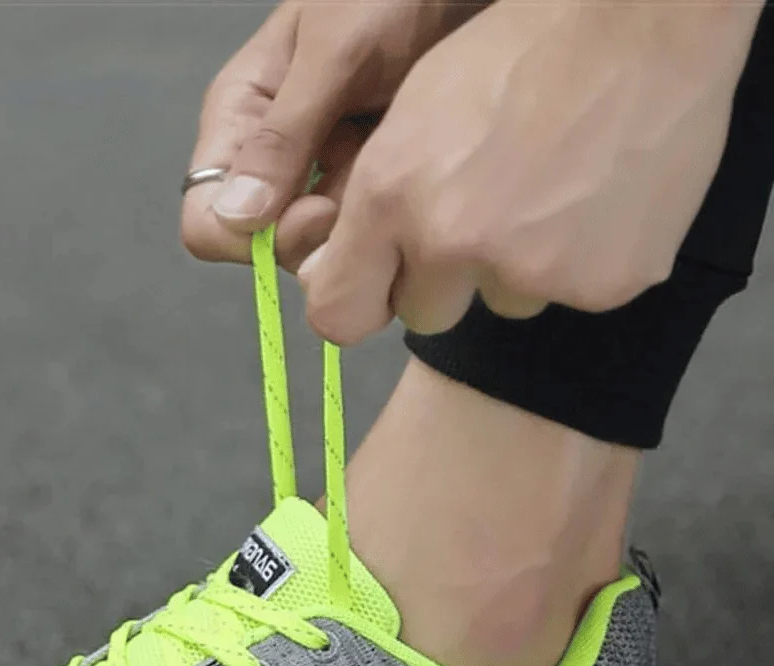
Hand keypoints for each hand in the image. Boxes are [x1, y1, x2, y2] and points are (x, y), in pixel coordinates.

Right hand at [180, 0, 475, 271]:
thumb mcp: (332, 51)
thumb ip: (282, 134)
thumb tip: (235, 217)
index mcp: (239, 119)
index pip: (206, 220)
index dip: (250, 238)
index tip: (315, 212)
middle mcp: (269, 156)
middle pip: (264, 245)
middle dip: (312, 236)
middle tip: (366, 191)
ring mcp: (318, 172)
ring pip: (313, 247)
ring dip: (354, 228)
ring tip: (395, 171)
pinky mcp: (362, 181)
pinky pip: (359, 232)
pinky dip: (383, 219)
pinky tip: (412, 179)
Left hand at [298, 0, 764, 343]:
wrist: (648, 14)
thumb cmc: (520, 46)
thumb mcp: (415, 110)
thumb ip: (372, 204)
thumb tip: (337, 277)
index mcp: (391, 195)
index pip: (336, 315)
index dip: (356, 303)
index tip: (377, 287)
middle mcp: (452, 242)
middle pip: (423, 315)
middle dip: (445, 279)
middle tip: (485, 213)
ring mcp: (531, 271)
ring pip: (502, 303)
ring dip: (517, 267)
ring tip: (553, 189)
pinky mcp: (602, 285)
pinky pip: (574, 294)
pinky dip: (585, 260)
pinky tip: (602, 197)